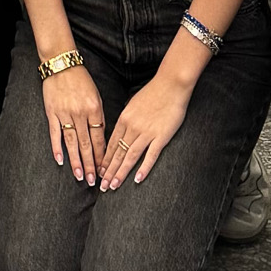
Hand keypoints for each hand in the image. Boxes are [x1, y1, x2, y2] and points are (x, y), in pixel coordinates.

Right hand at [40, 65, 105, 186]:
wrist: (61, 64)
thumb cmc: (82, 80)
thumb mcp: (96, 96)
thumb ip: (99, 117)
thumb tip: (100, 137)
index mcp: (94, 109)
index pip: (100, 138)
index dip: (102, 156)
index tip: (105, 170)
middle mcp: (80, 113)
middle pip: (87, 144)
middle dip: (91, 164)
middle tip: (94, 181)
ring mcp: (65, 114)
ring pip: (72, 142)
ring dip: (76, 161)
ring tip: (80, 176)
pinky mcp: (52, 112)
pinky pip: (55, 133)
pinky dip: (57, 148)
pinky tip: (60, 161)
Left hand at [100, 75, 192, 189]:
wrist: (171, 85)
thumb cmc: (153, 92)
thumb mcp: (133, 104)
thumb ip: (127, 119)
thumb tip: (121, 130)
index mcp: (124, 119)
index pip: (111, 144)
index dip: (105, 160)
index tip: (100, 171)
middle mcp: (132, 127)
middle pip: (117, 153)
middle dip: (109, 171)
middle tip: (102, 186)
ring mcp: (146, 133)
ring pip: (130, 157)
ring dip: (121, 173)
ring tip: (114, 186)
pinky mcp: (161, 136)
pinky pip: (150, 155)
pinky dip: (143, 168)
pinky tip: (137, 179)